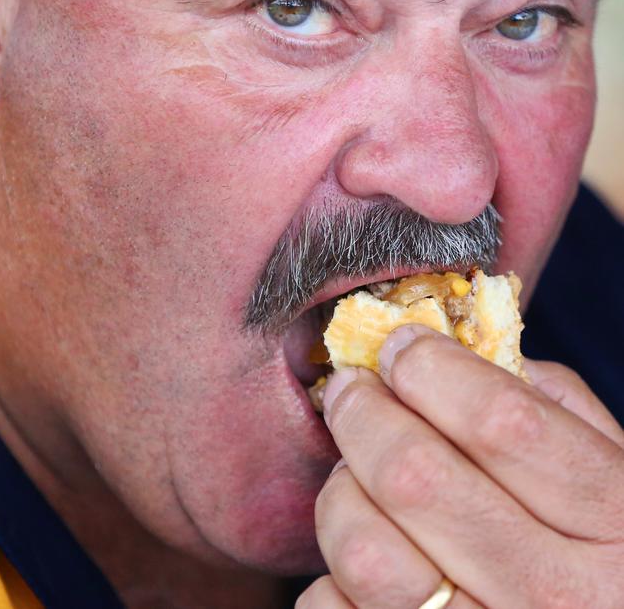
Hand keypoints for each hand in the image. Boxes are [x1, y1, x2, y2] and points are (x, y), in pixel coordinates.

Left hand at [297, 325, 623, 607]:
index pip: (502, 423)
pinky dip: (333, 573)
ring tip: (356, 475)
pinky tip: (369, 553)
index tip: (400, 345)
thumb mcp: (616, 471)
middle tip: (351, 390)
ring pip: (366, 551)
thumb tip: (450, 350)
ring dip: (343, 492)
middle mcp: (558, 596)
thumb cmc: (609, 554)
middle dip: (364, 412)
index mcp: (615, 522)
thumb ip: (553, 405)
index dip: (433, 369)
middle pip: (416, 477)